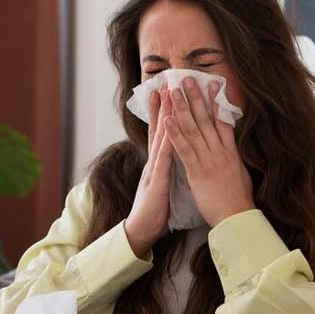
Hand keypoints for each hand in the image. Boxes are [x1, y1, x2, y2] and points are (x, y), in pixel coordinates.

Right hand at [123, 87, 173, 257]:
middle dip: (162, 104)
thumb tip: (174, 160)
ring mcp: (154, 169)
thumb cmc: (154, 212)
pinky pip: (163, 157)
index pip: (161, 133)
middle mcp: (154, 161)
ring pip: (161, 136)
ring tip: (168, 93)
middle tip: (166, 81)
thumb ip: (166, 171)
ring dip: (164, 114)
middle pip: (160, 128)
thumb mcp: (162, 186)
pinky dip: (167, 139)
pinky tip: (169, 125)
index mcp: (157, 163)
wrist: (140, 231)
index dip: (163, 112)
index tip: (167, 92)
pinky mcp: (157, 180)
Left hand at [164, 77, 254, 226]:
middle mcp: (220, 151)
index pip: (224, 121)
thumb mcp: (241, 174)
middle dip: (196, 97)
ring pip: (194, 129)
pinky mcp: (197, 172)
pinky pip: (184, 150)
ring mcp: (208, 160)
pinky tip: (167, 120)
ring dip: (183, 108)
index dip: (218, 101)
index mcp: (230, 152)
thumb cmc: (239, 202)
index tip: (213, 83)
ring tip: (174, 91)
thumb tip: (232, 151)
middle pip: (207, 119)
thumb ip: (234, 160)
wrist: (237, 219)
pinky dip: (175, 134)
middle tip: (187, 78)